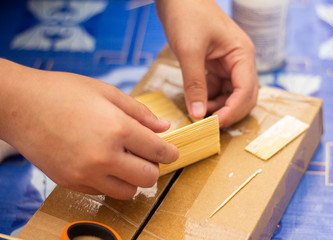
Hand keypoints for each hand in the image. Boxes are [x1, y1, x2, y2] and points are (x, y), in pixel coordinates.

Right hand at [0, 59, 178, 199]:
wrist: (19, 104)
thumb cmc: (63, 92)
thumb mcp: (107, 93)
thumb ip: (139, 113)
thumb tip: (164, 127)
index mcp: (117, 129)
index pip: (159, 152)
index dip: (171, 153)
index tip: (172, 152)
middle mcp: (104, 157)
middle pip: (148, 178)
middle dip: (153, 166)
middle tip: (146, 154)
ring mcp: (85, 174)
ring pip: (128, 191)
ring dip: (133, 178)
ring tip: (124, 160)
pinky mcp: (70, 183)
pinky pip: (103, 192)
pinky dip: (110, 182)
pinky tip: (102, 164)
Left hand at [155, 0, 257, 127]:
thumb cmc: (187, 14)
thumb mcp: (189, 51)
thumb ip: (195, 84)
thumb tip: (197, 115)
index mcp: (242, 54)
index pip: (246, 90)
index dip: (233, 111)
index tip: (214, 124)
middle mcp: (239, 61)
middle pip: (243, 96)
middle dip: (228, 111)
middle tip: (208, 124)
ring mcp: (227, 63)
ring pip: (229, 94)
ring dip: (217, 107)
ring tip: (197, 113)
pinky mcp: (214, 64)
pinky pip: (216, 88)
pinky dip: (208, 98)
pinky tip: (195, 102)